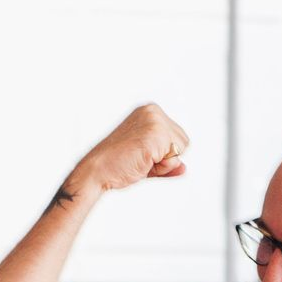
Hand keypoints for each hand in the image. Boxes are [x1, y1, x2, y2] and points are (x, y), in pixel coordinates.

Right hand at [73, 103, 190, 191]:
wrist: (97, 170)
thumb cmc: (118, 164)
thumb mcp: (149, 160)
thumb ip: (168, 161)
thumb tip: (184, 168)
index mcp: (150, 111)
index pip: (179, 137)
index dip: (165, 154)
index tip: (142, 153)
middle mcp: (153, 111)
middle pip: (184, 142)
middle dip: (167, 157)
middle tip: (141, 158)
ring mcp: (154, 121)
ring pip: (181, 150)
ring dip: (164, 163)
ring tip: (141, 159)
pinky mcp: (154, 134)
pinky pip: (175, 158)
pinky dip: (161, 167)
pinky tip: (142, 161)